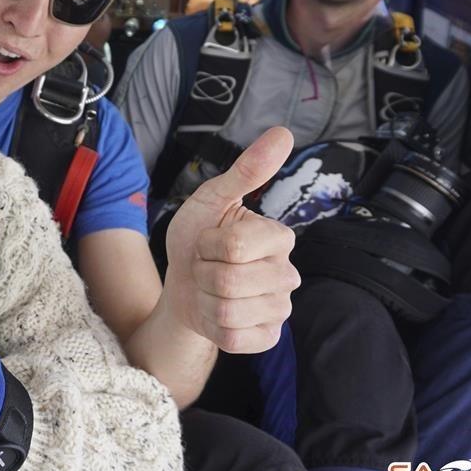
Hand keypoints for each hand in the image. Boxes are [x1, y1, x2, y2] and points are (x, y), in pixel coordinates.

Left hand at [165, 127, 299, 352]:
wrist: (182, 286)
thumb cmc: (198, 239)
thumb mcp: (212, 201)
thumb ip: (246, 171)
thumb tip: (283, 133)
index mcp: (279, 238)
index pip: (236, 246)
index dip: (207, 244)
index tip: (209, 241)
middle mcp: (288, 274)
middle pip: (229, 281)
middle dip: (203, 273)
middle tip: (207, 267)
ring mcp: (280, 309)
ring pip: (228, 311)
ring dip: (205, 299)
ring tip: (210, 289)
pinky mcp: (267, 338)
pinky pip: (233, 338)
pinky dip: (212, 326)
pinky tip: (216, 314)